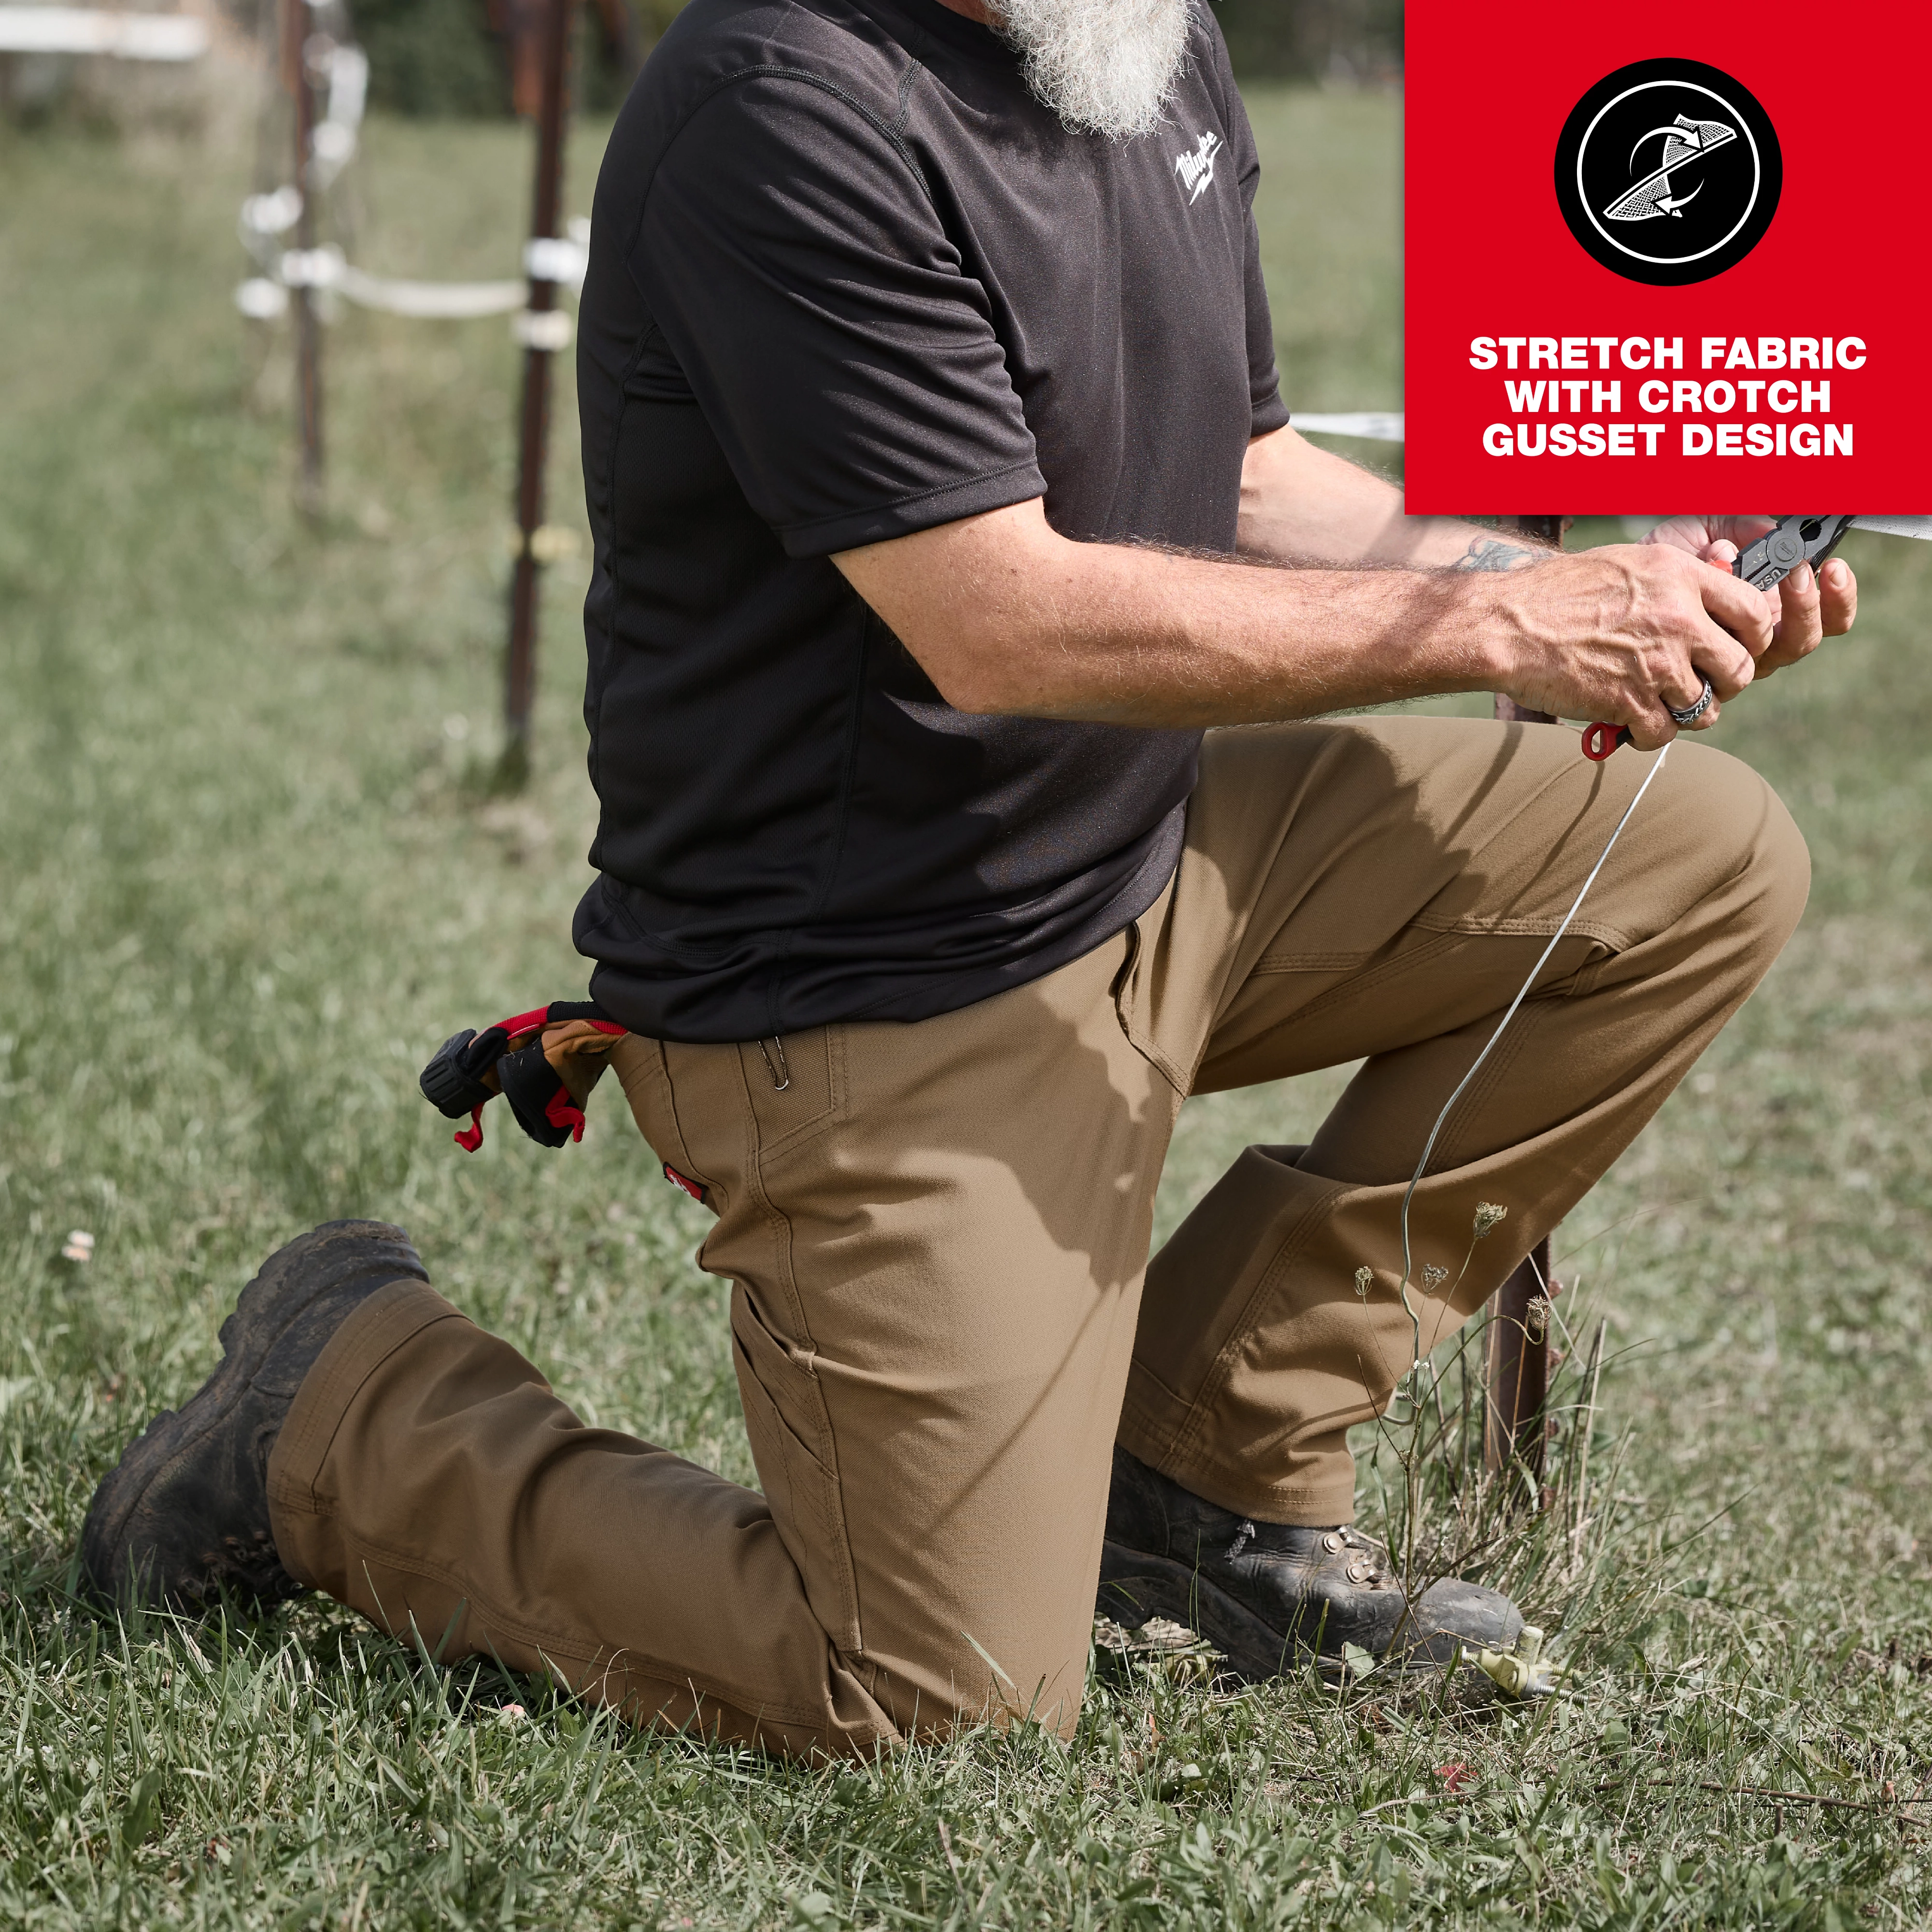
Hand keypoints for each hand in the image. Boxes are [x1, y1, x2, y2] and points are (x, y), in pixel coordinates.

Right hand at [1486, 544, 1773, 749]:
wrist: (1507, 625)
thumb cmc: (1556, 592)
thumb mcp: (1627, 566)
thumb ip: (1675, 584)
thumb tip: (1708, 599)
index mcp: (1681, 578)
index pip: (1755, 613)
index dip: (1753, 637)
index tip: (1735, 647)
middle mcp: (1678, 620)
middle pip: (1739, 668)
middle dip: (1723, 683)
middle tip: (1697, 684)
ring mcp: (1656, 664)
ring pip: (1705, 708)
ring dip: (1684, 713)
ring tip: (1657, 705)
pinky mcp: (1630, 702)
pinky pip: (1664, 734)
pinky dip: (1650, 736)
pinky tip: (1630, 725)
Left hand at [1644, 515, 1857, 676]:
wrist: (1616, 583)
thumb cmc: (1664, 558)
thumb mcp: (1704, 527)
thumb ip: (1741, 526)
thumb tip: (1772, 531)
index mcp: (1768, 605)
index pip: (1824, 612)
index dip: (1837, 596)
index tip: (1833, 567)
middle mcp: (1756, 637)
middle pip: (1803, 639)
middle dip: (1810, 606)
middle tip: (1801, 572)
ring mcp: (1731, 658)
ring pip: (1777, 655)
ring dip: (1785, 618)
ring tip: (1777, 584)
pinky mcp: (1703, 672)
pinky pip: (1729, 671)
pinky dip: (1733, 643)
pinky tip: (1725, 616)